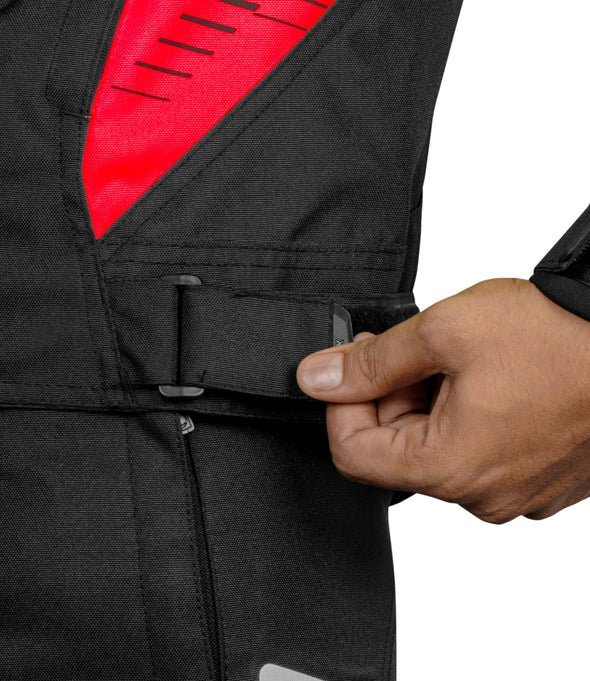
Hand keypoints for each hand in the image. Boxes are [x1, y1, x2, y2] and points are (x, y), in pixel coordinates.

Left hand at [296, 278, 589, 522]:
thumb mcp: (444, 332)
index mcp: (451, 469)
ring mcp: (516, 493)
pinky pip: (477, 454)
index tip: (352, 363)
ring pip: (435, 451)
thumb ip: (370, 362)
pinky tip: (488, 380)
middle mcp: (482, 496)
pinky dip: (464, 417)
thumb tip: (316, 378)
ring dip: (428, 403)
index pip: (351, 454)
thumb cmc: (556, 335)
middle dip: (389, 396)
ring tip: (460, 359)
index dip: (340, 402)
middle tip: (411, 348)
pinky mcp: (538, 480)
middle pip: (394, 452)